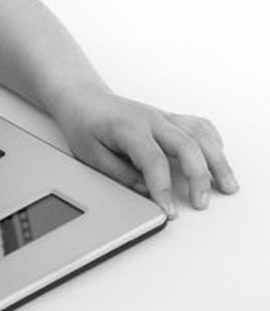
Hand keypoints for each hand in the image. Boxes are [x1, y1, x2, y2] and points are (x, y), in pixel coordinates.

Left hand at [53, 86, 238, 217]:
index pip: (153, 161)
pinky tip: (218, 159)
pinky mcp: (170, 118)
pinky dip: (213, 143)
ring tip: (227, 186)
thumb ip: (118, 174)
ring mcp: (163, 117)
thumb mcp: (90, 154)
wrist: (83, 99)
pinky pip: (199, 127)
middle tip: (200, 203)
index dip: (163, 189)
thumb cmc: (84, 124)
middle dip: (198, 178)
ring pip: (200, 135)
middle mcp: (151, 120)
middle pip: (187, 146)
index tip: (168, 211)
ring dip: (217, 161)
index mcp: (128, 128)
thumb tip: (143, 193)